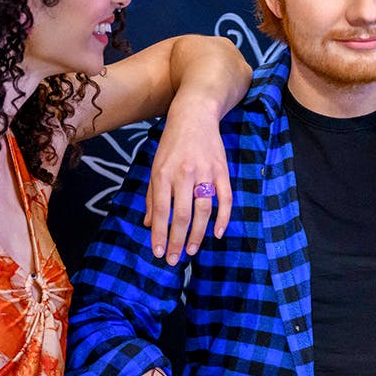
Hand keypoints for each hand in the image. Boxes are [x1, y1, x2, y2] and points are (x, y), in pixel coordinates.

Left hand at [144, 100, 231, 264]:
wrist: (194, 115)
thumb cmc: (172, 143)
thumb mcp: (155, 166)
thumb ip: (153, 196)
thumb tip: (150, 224)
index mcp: (163, 174)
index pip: (161, 211)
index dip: (160, 235)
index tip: (159, 253)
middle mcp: (183, 174)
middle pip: (181, 215)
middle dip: (177, 241)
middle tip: (174, 260)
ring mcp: (205, 172)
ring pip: (203, 211)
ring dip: (197, 234)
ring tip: (191, 251)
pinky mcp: (222, 170)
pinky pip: (225, 199)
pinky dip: (223, 218)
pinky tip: (218, 234)